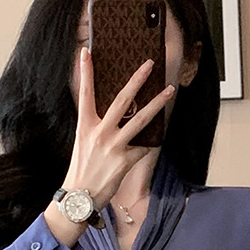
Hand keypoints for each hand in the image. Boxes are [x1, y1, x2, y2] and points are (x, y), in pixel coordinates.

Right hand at [65, 46, 175, 209]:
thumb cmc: (82, 170)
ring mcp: (113, 147)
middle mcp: (100, 133)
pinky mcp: (125, 161)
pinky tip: (154, 140)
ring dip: (157, 103)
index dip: (86, 72)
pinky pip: (143, 147)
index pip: (85, 93)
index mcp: (85, 126)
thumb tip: (112, 112)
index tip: (86, 53)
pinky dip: (150, 144)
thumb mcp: (83, 143)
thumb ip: (95, 126)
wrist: (80, 197)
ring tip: (169, 91)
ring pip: (141, 119)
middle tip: (149, 64)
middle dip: (137, 80)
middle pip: (122, 100)